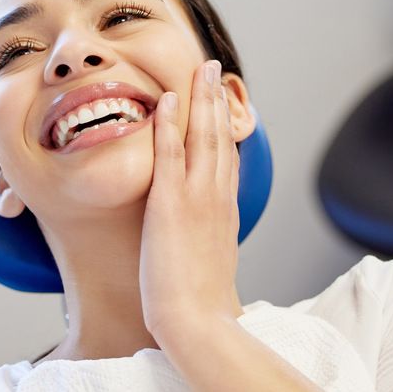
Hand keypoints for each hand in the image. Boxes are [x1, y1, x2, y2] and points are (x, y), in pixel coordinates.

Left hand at [140, 59, 242, 348]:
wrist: (197, 323)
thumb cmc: (201, 307)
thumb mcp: (211, 267)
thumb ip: (208, 246)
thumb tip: (206, 246)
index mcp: (225, 212)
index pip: (226, 159)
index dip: (224, 126)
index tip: (221, 102)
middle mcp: (216, 198)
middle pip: (220, 137)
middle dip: (216, 99)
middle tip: (213, 68)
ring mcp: (196, 199)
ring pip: (202, 136)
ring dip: (199, 99)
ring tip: (197, 69)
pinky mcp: (170, 205)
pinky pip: (169, 154)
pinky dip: (168, 124)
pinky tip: (166, 99)